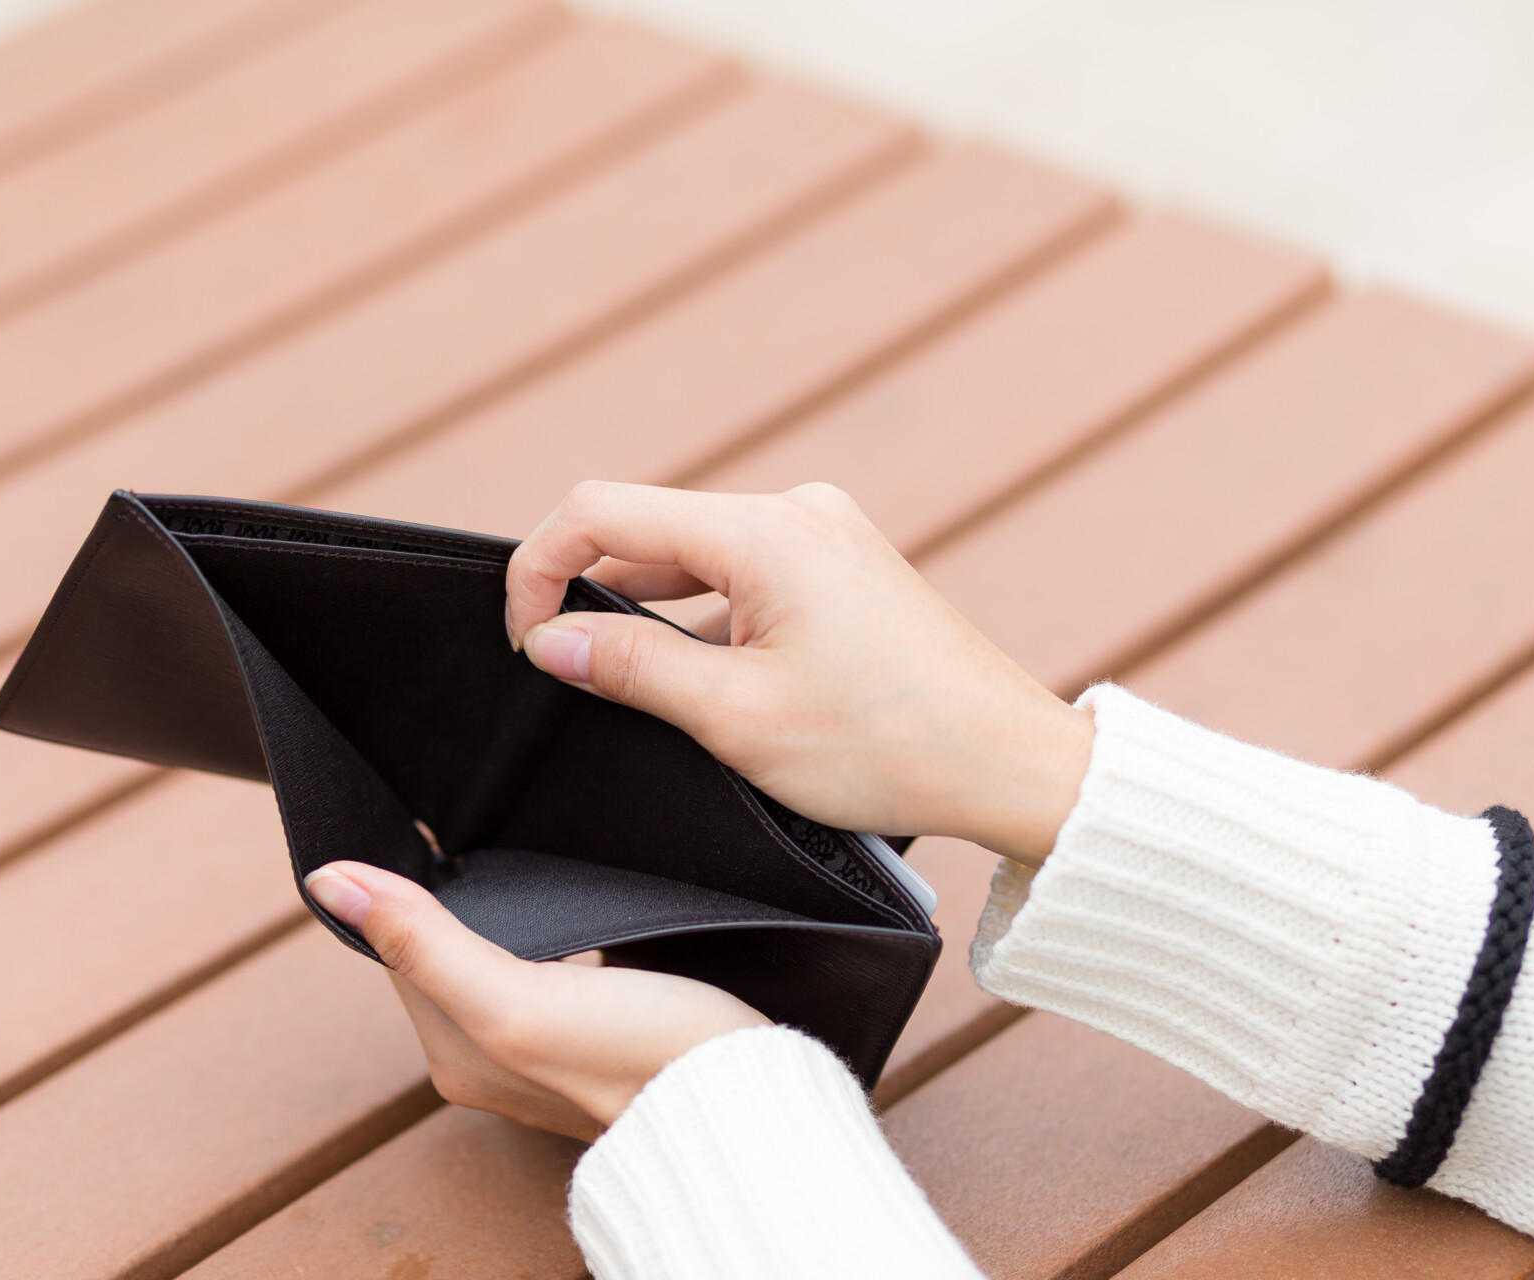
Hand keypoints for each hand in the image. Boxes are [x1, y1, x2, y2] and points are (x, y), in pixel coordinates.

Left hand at [305, 861, 769, 1139]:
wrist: (746, 1096)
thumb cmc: (638, 1053)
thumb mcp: (515, 995)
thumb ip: (425, 942)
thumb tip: (328, 882)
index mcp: (453, 1052)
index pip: (400, 947)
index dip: (402, 885)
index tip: (417, 821)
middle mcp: (488, 1053)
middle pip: (446, 948)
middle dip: (456, 891)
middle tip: (470, 819)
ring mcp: (546, 1043)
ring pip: (502, 950)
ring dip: (511, 904)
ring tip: (524, 846)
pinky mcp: (598, 1027)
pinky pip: (554, 961)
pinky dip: (558, 924)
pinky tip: (581, 899)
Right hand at [504, 481, 1092, 865]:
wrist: (1010, 765)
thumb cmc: (887, 746)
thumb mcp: (735, 717)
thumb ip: (629, 668)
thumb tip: (546, 640)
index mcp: (764, 531)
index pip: (602, 511)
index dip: (538, 567)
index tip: (523, 638)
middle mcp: (795, 510)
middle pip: (647, 530)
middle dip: (591, 595)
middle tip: (563, 673)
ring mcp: (825, 534)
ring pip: (695, 558)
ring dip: (651, 615)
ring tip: (643, 694)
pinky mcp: (843, 567)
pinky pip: (744, 576)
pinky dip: (705, 621)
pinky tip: (708, 688)